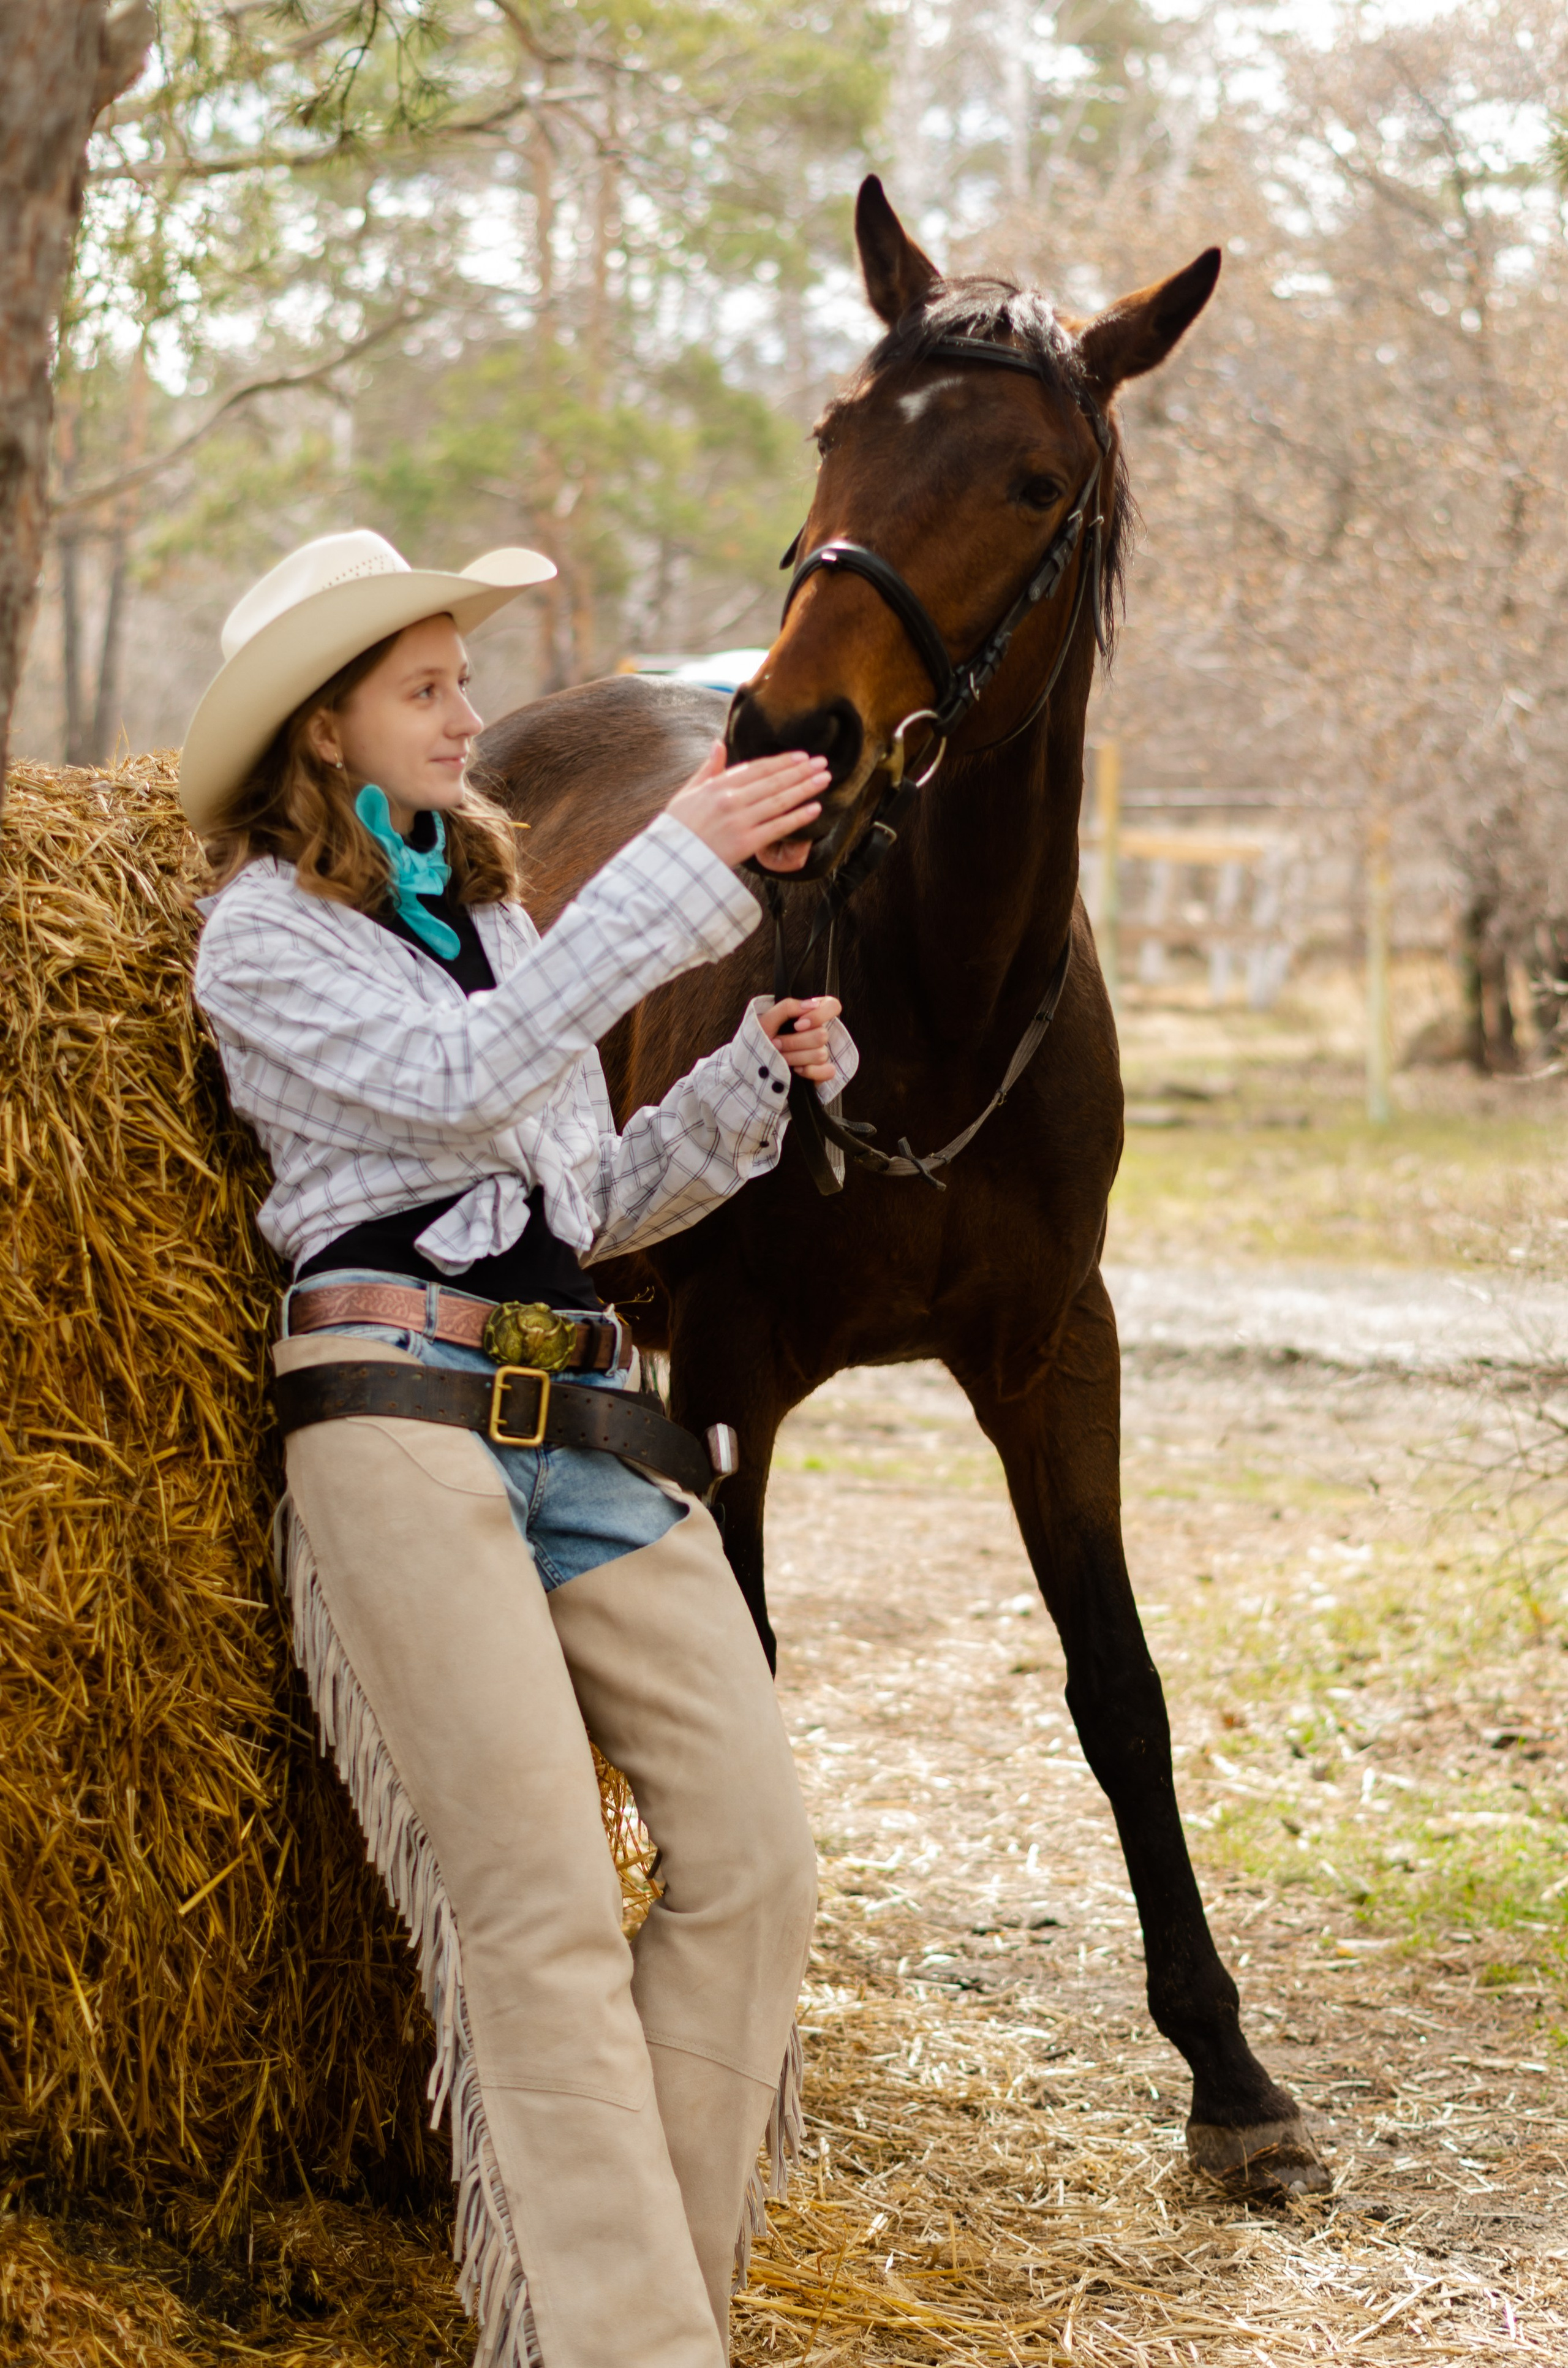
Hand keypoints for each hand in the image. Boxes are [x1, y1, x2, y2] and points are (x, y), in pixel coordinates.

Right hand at [666, 740, 828, 871]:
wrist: (670, 863)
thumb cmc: (678, 829)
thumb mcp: (687, 792)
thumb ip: (708, 769)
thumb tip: (718, 743)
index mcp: (717, 785)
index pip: (757, 768)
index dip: (782, 762)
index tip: (801, 756)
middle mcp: (731, 800)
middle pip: (773, 781)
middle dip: (800, 771)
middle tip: (822, 763)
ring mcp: (740, 821)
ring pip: (779, 800)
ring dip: (805, 788)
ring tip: (824, 780)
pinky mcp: (746, 843)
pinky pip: (778, 827)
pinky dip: (798, 817)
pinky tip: (815, 808)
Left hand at [759, 996, 841, 1085]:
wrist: (754, 1061)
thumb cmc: (761, 1037)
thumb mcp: (768, 1019)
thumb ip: (788, 1006)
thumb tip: (811, 1005)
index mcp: (811, 1015)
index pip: (833, 1006)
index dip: (818, 1016)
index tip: (798, 1025)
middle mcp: (819, 1032)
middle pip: (822, 1035)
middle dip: (794, 1042)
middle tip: (776, 1043)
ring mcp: (822, 1052)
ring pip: (821, 1054)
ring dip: (795, 1057)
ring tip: (781, 1057)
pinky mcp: (822, 1071)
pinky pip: (828, 1071)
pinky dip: (810, 1071)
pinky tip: (796, 1069)